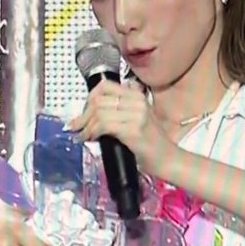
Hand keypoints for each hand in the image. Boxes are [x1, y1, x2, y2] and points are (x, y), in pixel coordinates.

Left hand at [65, 79, 181, 177]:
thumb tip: (92, 109)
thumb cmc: (151, 143)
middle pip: (98, 100)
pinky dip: (92, 132)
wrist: (168, 159)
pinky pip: (104, 125)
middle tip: (76, 127)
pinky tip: (91, 139)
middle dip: (83, 115)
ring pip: (99, 112)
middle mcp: (137, 101)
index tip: (84, 112)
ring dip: (86, 126)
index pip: (105, 86)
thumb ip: (120, 109)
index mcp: (137, 95)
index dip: (89, 98)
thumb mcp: (138, 118)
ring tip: (83, 136)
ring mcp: (136, 114)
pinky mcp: (133, 129)